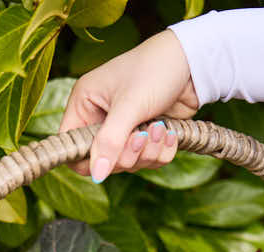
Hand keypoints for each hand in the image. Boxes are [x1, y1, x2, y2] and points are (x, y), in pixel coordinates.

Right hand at [58, 30, 198, 181]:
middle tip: (143, 135)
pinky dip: (161, 151)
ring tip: (161, 128)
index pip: (71, 146)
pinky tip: (169, 132)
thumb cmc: (155, 70)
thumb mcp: (129, 105)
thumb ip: (110, 142)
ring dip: (149, 152)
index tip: (110, 156)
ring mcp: (123, 129)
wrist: (192, 63)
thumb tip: (96, 176)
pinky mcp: (145, 137)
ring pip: (129, 164)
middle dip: (129, 153)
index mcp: (85, 104)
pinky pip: (148, 161)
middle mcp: (100, 118)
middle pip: (104, 161)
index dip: (88, 159)